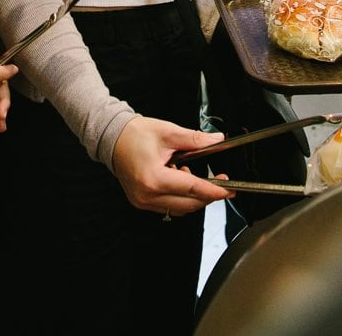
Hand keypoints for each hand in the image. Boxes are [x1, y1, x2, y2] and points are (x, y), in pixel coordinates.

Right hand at [110, 117, 234, 215]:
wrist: (112, 138)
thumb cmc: (134, 135)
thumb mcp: (168, 132)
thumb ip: (194, 139)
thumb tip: (216, 140)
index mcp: (154, 178)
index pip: (192, 189)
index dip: (214, 190)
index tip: (229, 190)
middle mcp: (147, 195)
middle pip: (189, 204)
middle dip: (208, 195)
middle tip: (221, 182)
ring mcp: (143, 201)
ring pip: (180, 209)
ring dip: (194, 198)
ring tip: (193, 175)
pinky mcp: (141, 202)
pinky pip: (169, 207)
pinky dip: (181, 198)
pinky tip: (180, 181)